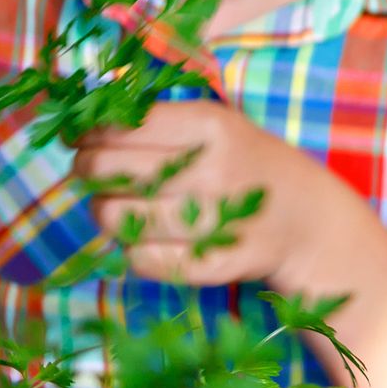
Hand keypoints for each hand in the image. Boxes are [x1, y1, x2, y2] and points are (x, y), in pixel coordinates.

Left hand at [72, 100, 350, 289]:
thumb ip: (156, 121)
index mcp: (210, 125)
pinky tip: (147, 238)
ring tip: (117, 207)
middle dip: (86, 172)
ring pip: (115, 218)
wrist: (309, 220)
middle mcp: (211, 171)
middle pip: (106, 170)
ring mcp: (214, 222)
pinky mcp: (213, 266)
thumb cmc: (248, 164)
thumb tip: (78, 129)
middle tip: (91, 174)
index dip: (86, 136)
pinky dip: (132, 250)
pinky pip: (139, 260)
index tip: (81, 141)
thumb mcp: (216, 124)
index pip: (118, 126)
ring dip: (103, 213)